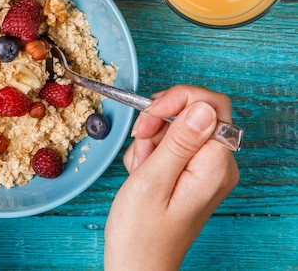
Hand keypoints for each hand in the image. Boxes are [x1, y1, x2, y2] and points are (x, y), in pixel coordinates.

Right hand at [104, 85, 239, 270]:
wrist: (137, 263)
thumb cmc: (141, 232)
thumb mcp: (153, 180)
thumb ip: (179, 141)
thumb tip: (201, 107)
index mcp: (215, 166)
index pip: (211, 105)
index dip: (178, 100)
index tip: (150, 114)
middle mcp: (218, 165)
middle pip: (193, 111)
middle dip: (160, 120)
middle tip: (140, 141)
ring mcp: (206, 168)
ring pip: (177, 125)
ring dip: (151, 138)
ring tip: (140, 168)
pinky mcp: (192, 171)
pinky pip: (171, 142)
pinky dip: (151, 149)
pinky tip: (143, 172)